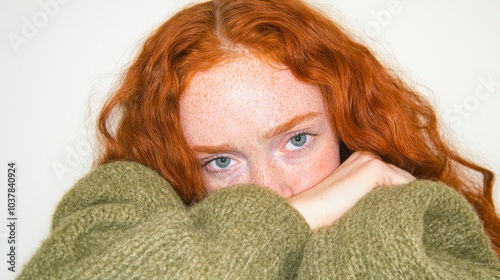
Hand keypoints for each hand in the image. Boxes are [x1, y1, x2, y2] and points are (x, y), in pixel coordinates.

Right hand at [287, 151, 414, 230]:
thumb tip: (403, 200)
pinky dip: (407, 199)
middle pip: (404, 178)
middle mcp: (367, 156)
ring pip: (407, 181)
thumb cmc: (329, 212)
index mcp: (361, 161)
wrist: (311, 212)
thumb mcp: (356, 198)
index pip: (395, 177)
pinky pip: (406, 184)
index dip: (402, 195)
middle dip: (406, 196)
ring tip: (402, 216)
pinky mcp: (374, 169)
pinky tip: (399, 212)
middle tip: (407, 214)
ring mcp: (370, 160)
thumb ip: (374, 193)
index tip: (406, 210)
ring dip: (407, 199)